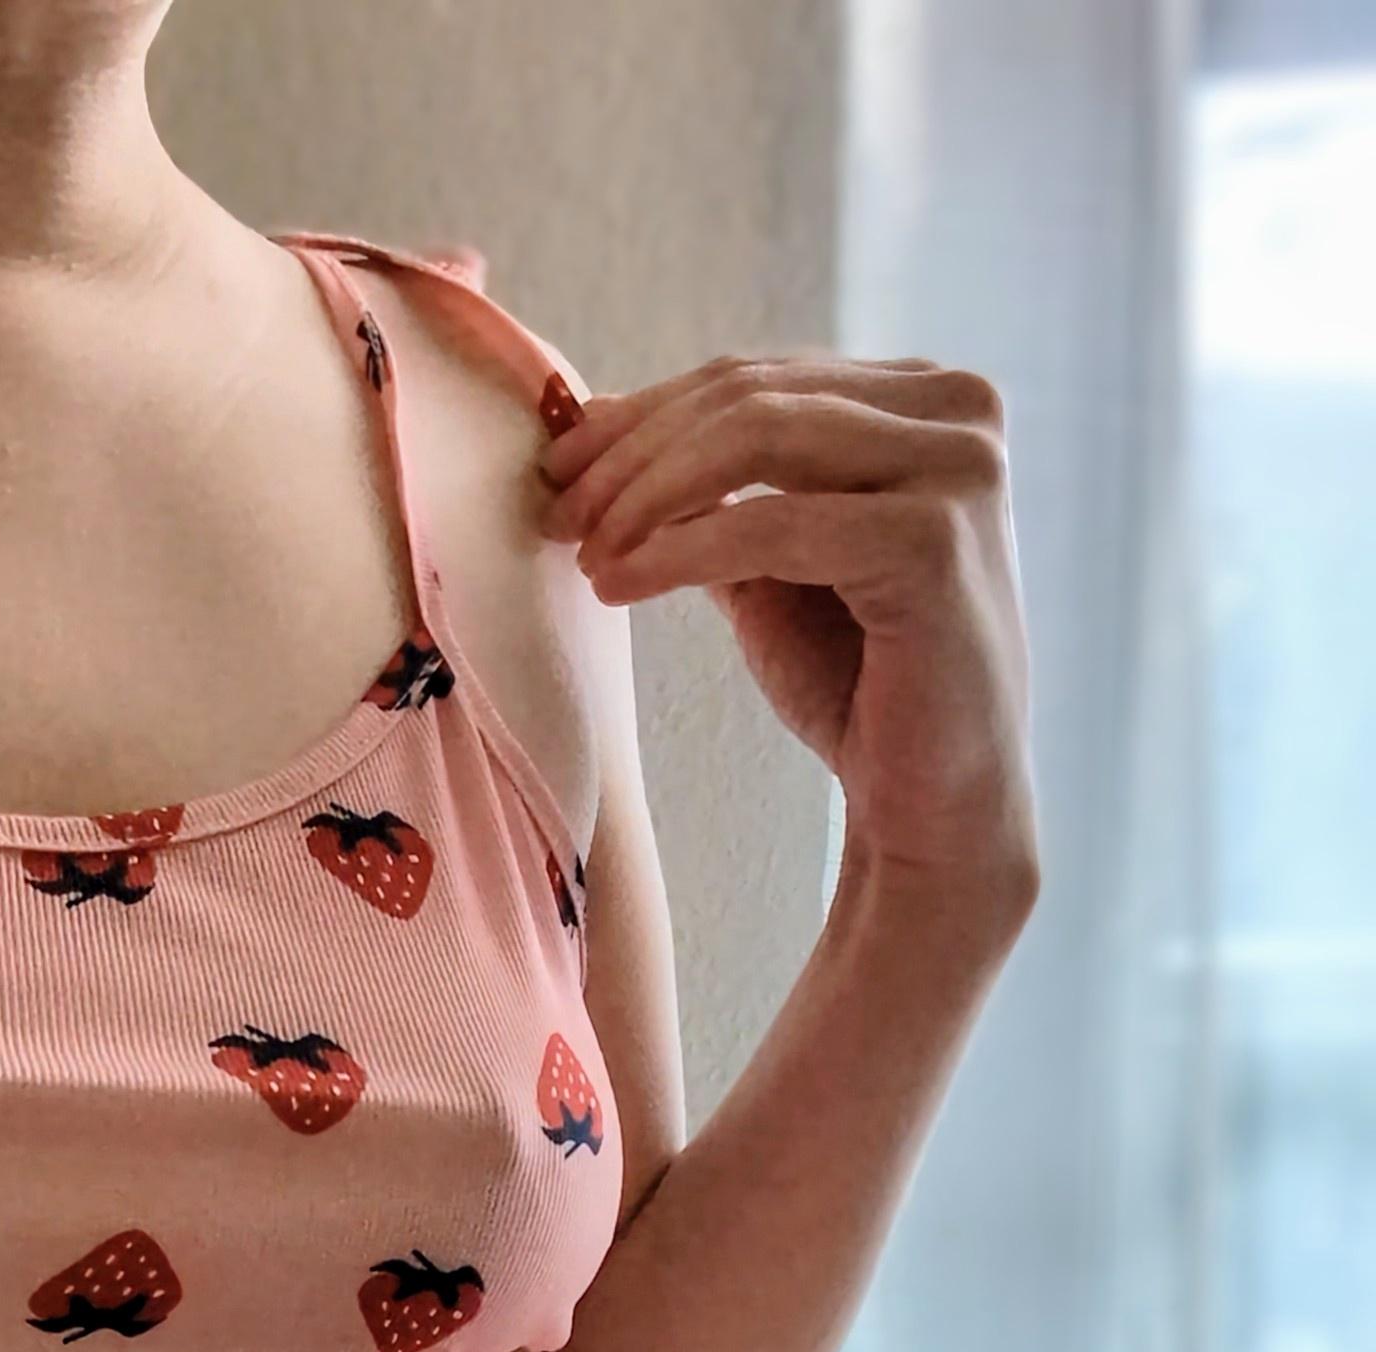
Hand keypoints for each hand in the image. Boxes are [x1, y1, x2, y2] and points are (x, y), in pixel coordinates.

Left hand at [535, 353, 1040, 891]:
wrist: (933, 805)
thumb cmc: (857, 685)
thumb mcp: (771, 563)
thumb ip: (713, 490)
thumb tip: (601, 420)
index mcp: (925, 400)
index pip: (758, 378)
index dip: (645, 417)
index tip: (561, 469)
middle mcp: (960, 410)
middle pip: (752, 398)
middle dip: (635, 455)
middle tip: (560, 513)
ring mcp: (958, 471)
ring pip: (758, 440)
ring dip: (649, 497)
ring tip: (588, 554)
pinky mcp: (934, 542)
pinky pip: (772, 524)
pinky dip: (679, 549)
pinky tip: (618, 585)